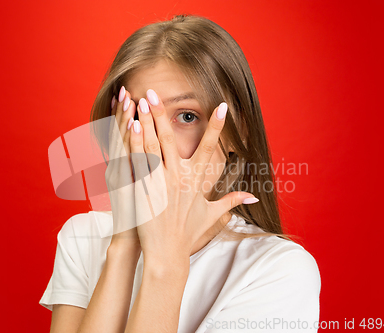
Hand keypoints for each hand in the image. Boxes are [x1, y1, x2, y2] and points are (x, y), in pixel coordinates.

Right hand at [105, 86, 140, 249]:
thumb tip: (154, 155)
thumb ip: (148, 170)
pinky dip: (128, 142)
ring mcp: (123, 177)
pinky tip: (131, 126)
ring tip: (127, 98)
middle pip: (123, 135)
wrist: (134, 240)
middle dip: (124, 113)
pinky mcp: (127, 186)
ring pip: (123, 143)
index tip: (130, 96)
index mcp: (128, 168)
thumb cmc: (144, 217)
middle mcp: (122, 169)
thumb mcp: (144, 190)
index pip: (126, 137)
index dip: (125, 117)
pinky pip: (128, 160)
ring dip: (125, 120)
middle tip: (126, 89)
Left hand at [128, 89, 257, 265]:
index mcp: (195, 181)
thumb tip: (252, 197)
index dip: (217, 126)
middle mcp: (178, 178)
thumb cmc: (188, 234)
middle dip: (163, 114)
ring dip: (145, 122)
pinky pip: (137, 162)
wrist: (166, 253)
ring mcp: (159, 183)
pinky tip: (130, 126)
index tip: (222, 106)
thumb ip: (230, 201)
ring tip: (140, 101)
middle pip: (171, 139)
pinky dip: (134, 143)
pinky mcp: (142, 191)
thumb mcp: (211, 216)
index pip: (208, 148)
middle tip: (155, 93)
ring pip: (151, 146)